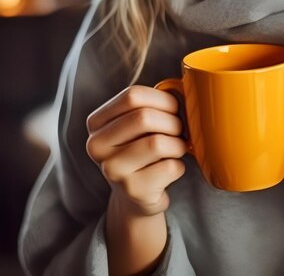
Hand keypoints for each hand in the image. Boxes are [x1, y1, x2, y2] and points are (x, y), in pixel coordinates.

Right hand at [86, 85, 186, 216]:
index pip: (132, 96)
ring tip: (175, 148)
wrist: (137, 196)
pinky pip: (170, 167)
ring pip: (158, 143)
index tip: (174, 108)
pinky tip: (170, 169)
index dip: (162, 98)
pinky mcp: (133, 191)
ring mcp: (112, 171)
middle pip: (144, 117)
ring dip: (178, 144)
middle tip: (178, 130)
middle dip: (172, 121)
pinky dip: (180, 165)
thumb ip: (152, 104)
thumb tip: (186, 87)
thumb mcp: (138, 124)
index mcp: (97, 123)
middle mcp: (97, 146)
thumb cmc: (142, 148)